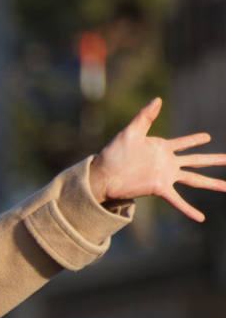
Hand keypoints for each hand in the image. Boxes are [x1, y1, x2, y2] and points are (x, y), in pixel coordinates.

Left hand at [89, 97, 225, 221]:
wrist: (103, 174)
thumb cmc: (114, 153)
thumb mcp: (131, 132)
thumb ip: (145, 116)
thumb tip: (157, 99)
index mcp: (162, 148)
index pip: (184, 142)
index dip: (194, 139)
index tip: (207, 137)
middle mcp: (167, 162)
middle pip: (195, 161)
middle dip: (213, 160)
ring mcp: (165, 176)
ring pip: (193, 179)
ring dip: (211, 183)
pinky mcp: (159, 188)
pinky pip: (177, 200)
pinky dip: (188, 209)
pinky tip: (200, 218)